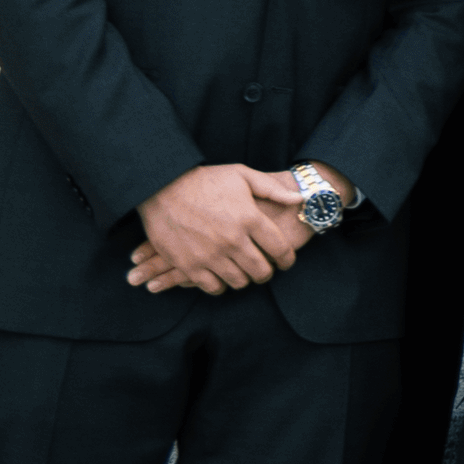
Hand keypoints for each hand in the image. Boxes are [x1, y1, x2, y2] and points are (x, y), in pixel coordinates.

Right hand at [132, 164, 307, 294]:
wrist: (163, 187)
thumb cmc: (206, 180)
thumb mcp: (242, 175)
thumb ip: (273, 189)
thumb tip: (300, 199)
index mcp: (249, 218)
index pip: (280, 249)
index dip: (288, 259)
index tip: (287, 261)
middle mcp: (233, 240)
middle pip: (261, 271)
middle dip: (267, 273)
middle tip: (265, 270)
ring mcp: (210, 255)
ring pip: (239, 282)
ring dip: (245, 279)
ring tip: (244, 272)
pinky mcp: (189, 265)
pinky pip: (213, 287)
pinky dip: (221, 285)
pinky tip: (222, 276)